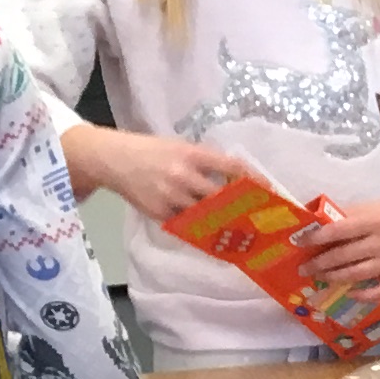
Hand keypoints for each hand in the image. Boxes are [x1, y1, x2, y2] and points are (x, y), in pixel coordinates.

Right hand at [72, 127, 251, 224]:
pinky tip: (208, 232)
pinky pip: (185, 224)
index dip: (251, 179)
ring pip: (204, 215)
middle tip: (255, 216)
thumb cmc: (151, 150)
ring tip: (237, 228)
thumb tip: (235, 178)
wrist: (112, 159)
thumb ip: (205, 161)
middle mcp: (183, 175)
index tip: (267, 189)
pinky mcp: (159, 212)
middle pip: (220, 197)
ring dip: (220, 221)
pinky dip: (196, 227)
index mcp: (191, 154)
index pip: (230, 167)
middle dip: (238, 207)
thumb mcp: (179, 146)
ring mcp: (170, 196)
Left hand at [296, 197, 379, 299]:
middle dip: (319, 262)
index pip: (337, 230)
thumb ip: (360, 211)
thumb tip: (331, 218)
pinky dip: (364, 294)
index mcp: (374, 220)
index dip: (315, 237)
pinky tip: (352, 292)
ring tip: (321, 277)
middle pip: (342, 256)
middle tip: (304, 267)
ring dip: (334, 277)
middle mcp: (379, 244)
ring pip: (356, 274)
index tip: (300, 242)